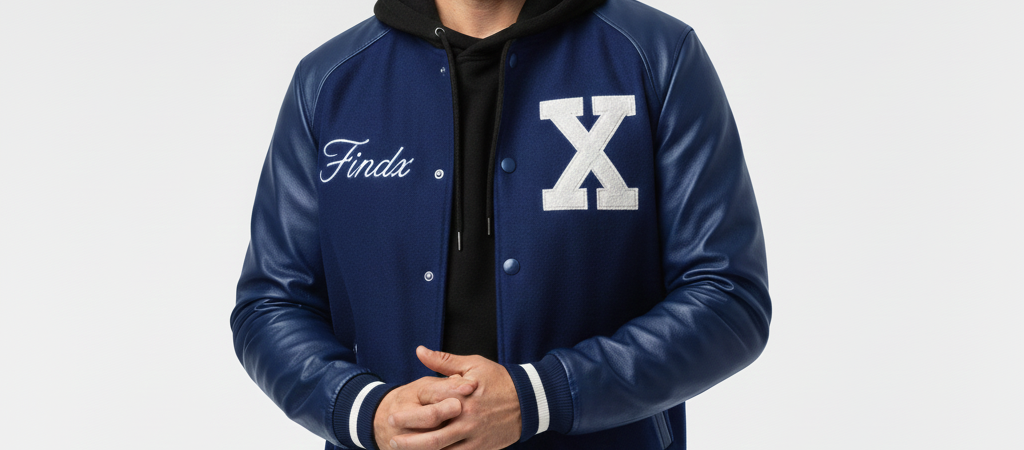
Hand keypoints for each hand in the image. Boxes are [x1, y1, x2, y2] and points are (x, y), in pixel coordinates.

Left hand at [389, 346, 520, 449]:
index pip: (430, 411)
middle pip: (433, 439)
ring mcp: (475, 437)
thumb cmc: (499, 380)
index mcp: (462, 398)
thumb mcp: (473, 365)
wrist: (530, 400)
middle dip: (410, 442)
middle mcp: (467, 420)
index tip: (392, 416)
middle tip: (392, 440)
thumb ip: (443, 361)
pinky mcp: (482, 448)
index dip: (409, 416)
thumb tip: (420, 351)